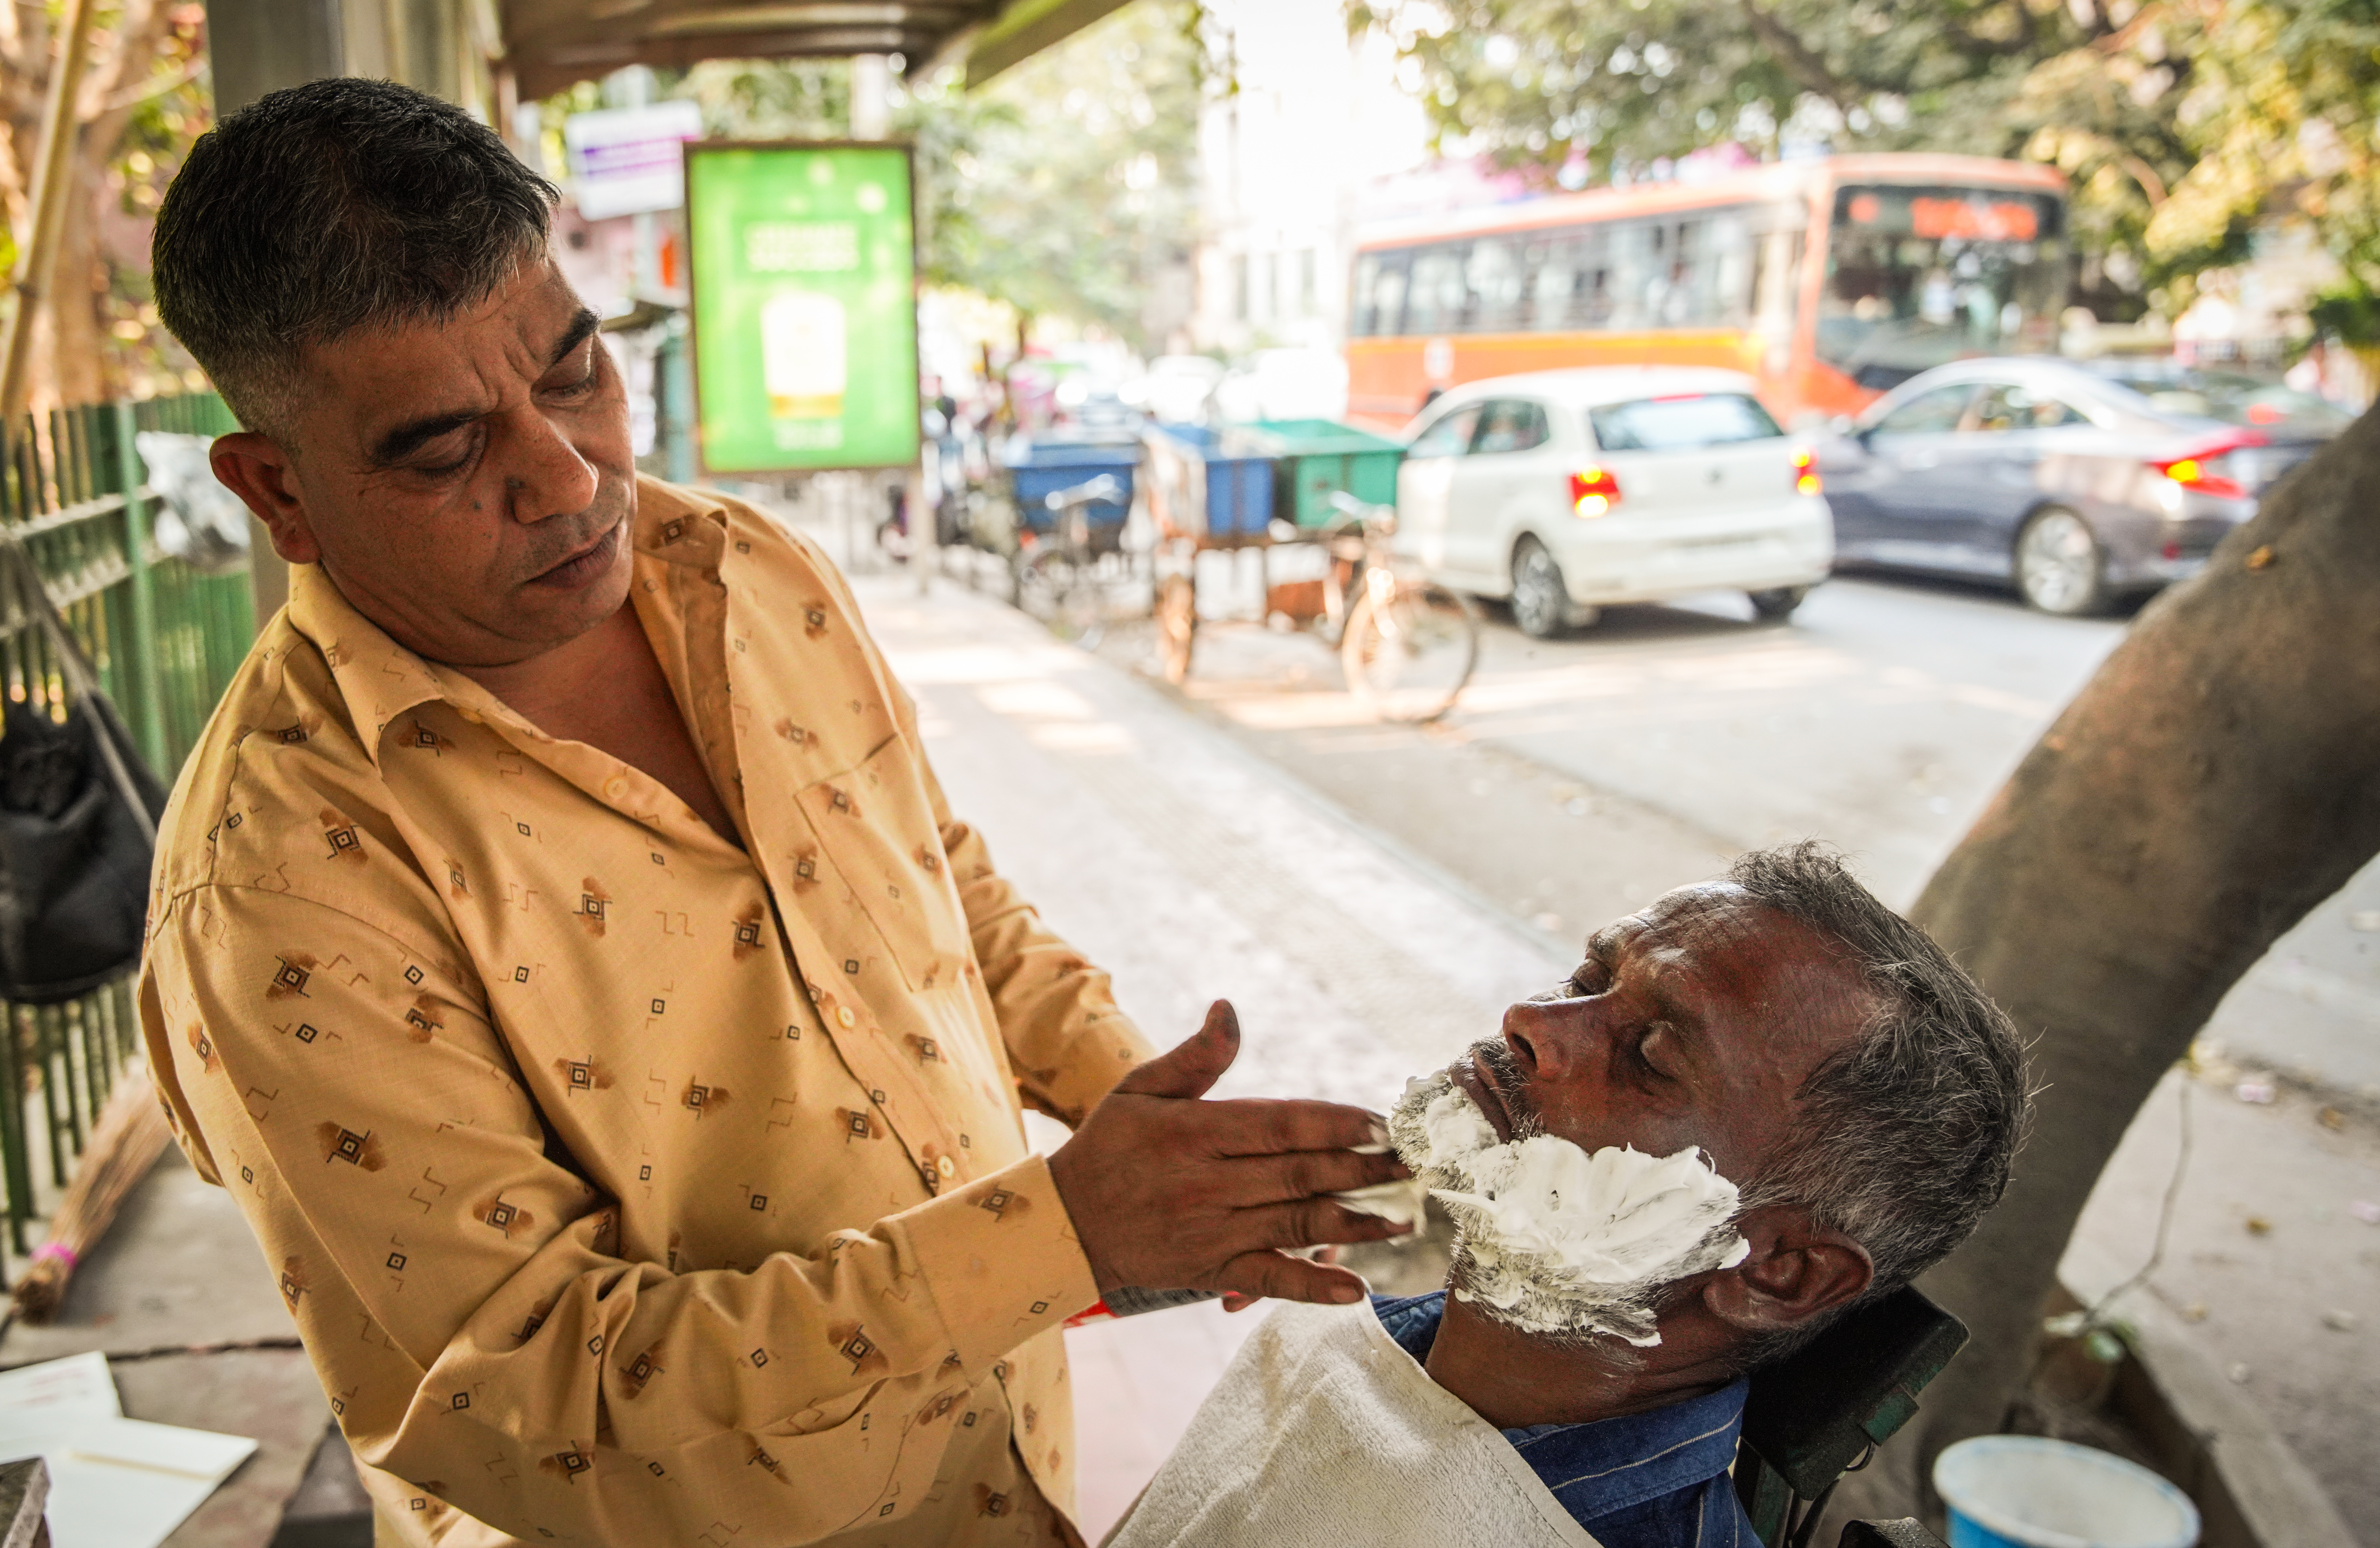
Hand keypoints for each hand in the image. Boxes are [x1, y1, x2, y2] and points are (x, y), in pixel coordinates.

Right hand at [1047, 1001, 1412, 1306]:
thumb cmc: (1108, 1148)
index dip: (1333, 1124)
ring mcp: (1211, 1231)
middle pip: (1298, 1174)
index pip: (1279, 1124)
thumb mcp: (1139, 1089)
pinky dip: (1312, 1286)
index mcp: (1194, 1133)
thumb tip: (1228, 1007)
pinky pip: (1268, 1279)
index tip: (1379, 1123)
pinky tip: (1354, 1289)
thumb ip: (1195, 1057)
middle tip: (1414, 1166)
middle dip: (1362, 1169)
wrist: (1064, 1225)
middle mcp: (1207, 1184)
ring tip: (1404, 1219)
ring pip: (1295, 1225)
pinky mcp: (1210, 1271)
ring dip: (1354, 1224)